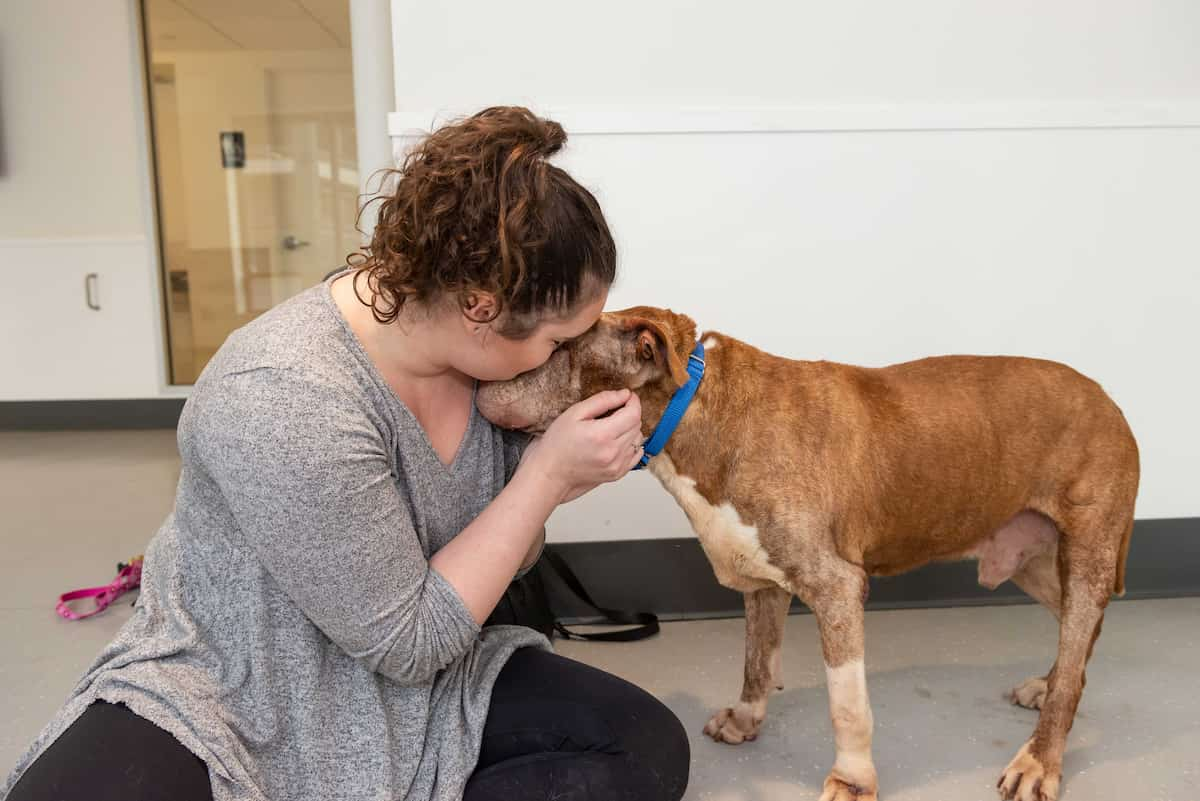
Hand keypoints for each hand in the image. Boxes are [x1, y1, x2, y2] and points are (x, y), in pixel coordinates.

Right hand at [521, 389, 643, 503]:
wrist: (550, 474)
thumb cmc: (557, 445)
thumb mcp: (574, 414)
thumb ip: (602, 401)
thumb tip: (623, 394)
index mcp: (602, 435)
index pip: (633, 414)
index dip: (633, 401)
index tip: (627, 396)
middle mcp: (613, 452)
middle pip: (637, 425)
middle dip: (629, 413)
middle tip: (613, 411)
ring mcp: (617, 466)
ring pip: (637, 439)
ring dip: (629, 429)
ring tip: (610, 428)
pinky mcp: (618, 474)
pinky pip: (636, 454)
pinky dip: (630, 444)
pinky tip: (615, 442)